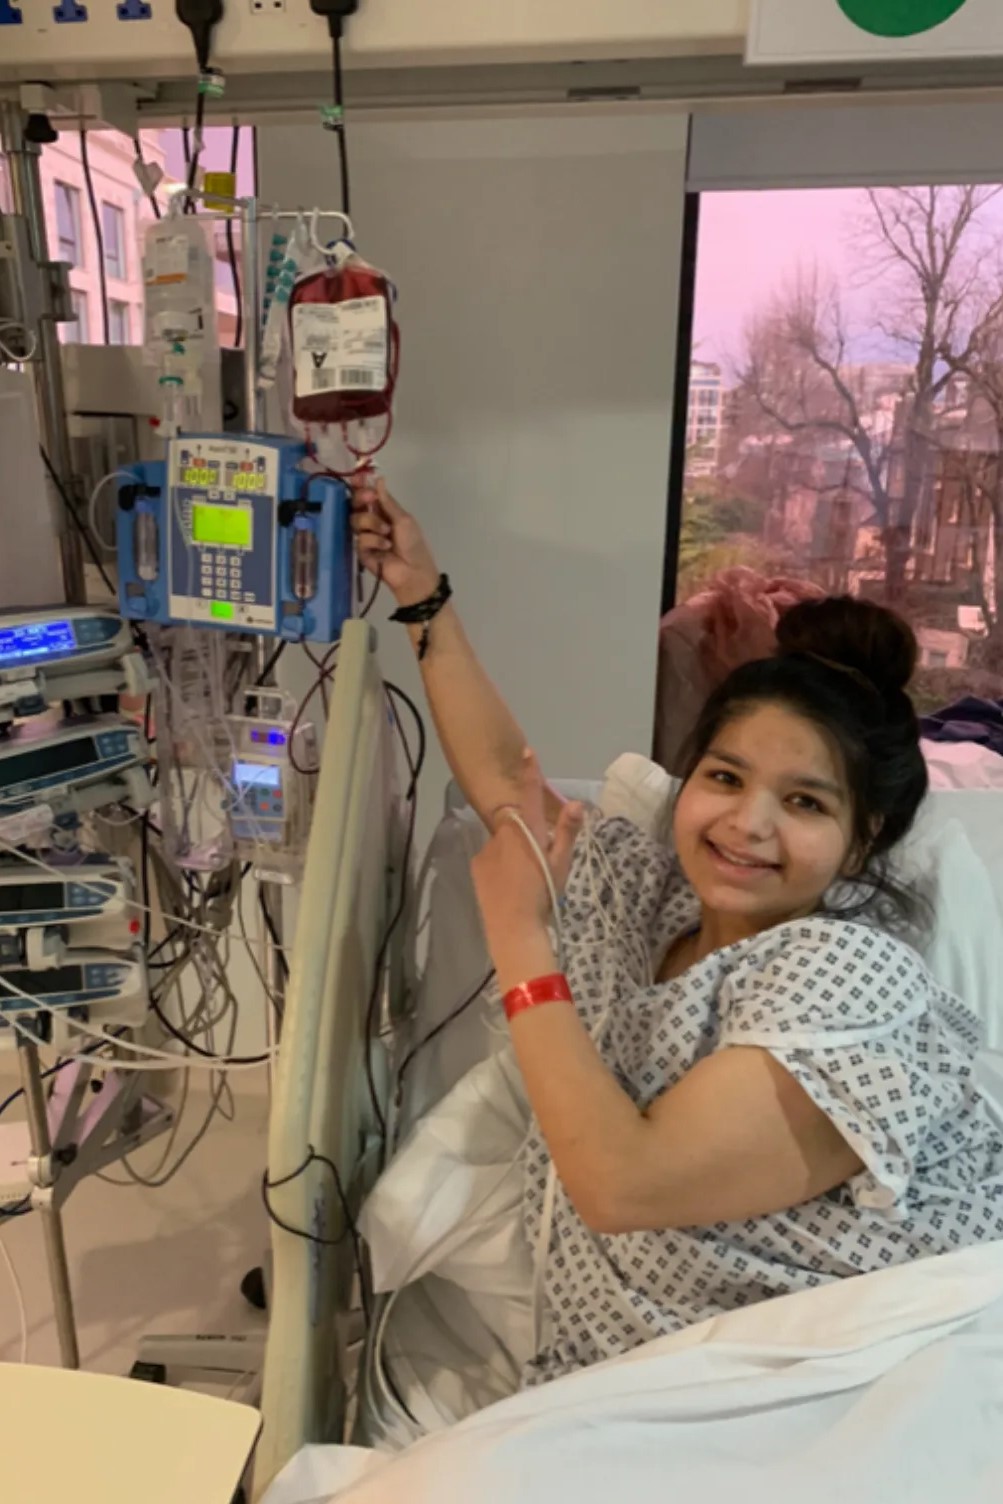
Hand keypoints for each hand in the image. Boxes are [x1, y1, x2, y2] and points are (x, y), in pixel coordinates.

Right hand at [350, 474, 440, 607]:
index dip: (360, 485)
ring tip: (386, 532)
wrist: (413, 571)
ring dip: (372, 523)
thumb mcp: (403, 519)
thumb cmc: (413, 544)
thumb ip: (387, 501)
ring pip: (356, 519)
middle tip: (369, 499)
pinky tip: (385, 547)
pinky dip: (374, 540)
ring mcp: (365, 536)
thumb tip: (378, 479)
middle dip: (361, 498)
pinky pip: (360, 538)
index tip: (359, 477)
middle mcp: (371, 521)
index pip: (367, 495)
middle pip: (356, 504)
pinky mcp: (361, 551)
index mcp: (383, 511)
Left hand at [471, 750, 583, 962]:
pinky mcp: (476, 864)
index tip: (527, 751)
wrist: (514, 928)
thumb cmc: (544, 895)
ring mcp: (487, 848)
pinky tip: (507, 885)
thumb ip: (567, 833)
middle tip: (536, 862)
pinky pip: (490, 857)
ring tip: (522, 879)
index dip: (531, 772)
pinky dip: (499, 865)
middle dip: (526, 834)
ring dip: (512, 851)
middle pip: (516, 822)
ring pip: (503, 842)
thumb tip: (577, 804)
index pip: (531, 794)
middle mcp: (505, 833)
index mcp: (529, 830)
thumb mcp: (562, 865)